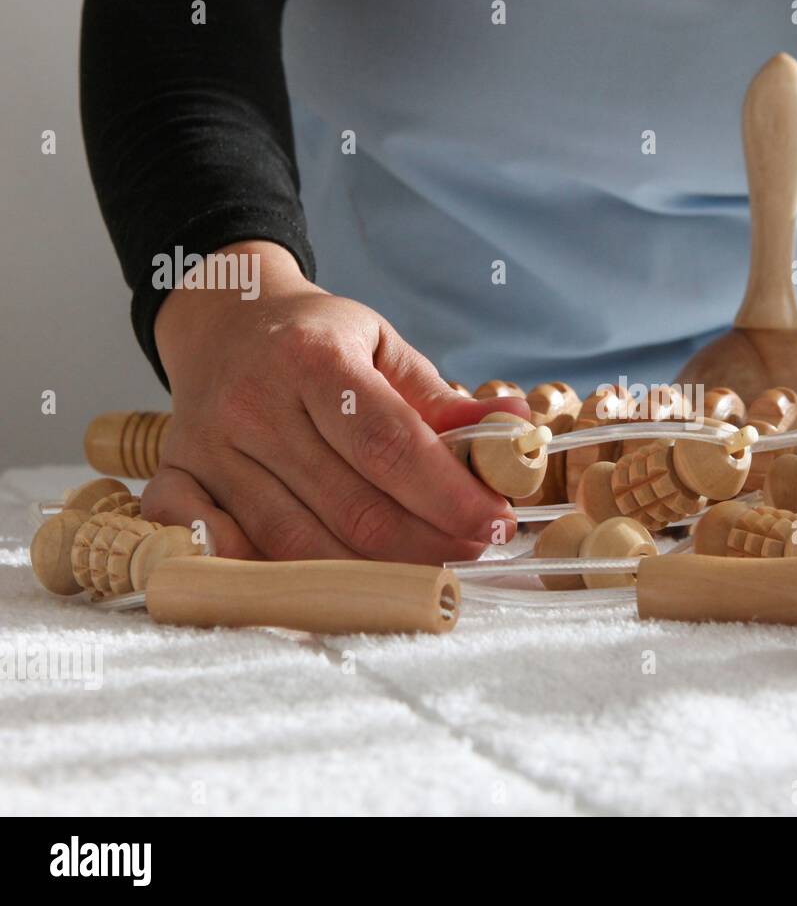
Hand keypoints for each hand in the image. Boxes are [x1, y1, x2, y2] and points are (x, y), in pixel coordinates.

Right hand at [142, 240, 528, 562]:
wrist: (224, 320)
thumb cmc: (318, 341)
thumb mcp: (382, 347)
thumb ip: (440, 399)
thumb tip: (515, 428)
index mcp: (313, 361)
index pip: (391, 446)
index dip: (450, 495)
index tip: (497, 523)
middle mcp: (254, 405)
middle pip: (353, 507)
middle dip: (428, 543)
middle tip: (473, 552)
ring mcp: (210, 449)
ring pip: (297, 543)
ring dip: (372, 575)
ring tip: (426, 571)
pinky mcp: (174, 479)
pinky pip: (216, 549)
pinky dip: (267, 577)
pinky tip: (324, 585)